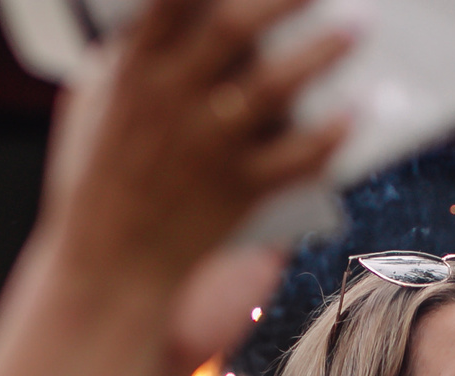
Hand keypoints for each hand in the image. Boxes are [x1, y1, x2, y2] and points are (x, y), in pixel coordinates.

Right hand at [39, 0, 351, 349]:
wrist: (106, 271)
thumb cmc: (101, 177)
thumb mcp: (94, 106)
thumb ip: (129, 51)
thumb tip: (172, 5)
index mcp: (131, 71)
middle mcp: (168, 102)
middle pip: (232, 30)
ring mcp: (205, 150)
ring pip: (272, 91)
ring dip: (320, 54)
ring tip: (357, 27)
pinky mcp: (238, 195)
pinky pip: (296, 159)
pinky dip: (331, 134)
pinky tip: (360, 110)